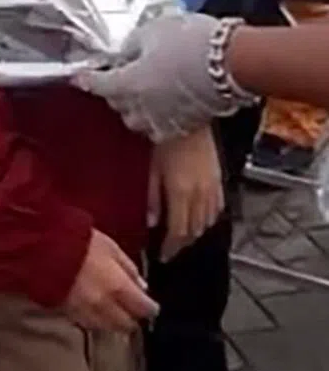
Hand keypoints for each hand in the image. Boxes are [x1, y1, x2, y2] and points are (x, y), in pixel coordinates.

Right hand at [63, 229, 159, 331]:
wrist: (38, 246)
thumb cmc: (78, 240)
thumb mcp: (109, 246)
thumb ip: (128, 267)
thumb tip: (142, 287)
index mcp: (118, 288)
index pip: (144, 309)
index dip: (149, 307)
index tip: (150, 305)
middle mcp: (105, 307)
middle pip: (126, 324)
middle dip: (132, 318)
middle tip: (132, 309)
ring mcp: (85, 313)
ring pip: (107, 327)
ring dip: (113, 321)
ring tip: (112, 310)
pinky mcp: (67, 314)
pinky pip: (88, 323)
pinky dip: (95, 319)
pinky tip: (93, 309)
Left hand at [75, 13, 251, 141]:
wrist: (233, 62)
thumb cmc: (190, 41)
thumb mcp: (152, 31)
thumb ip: (132, 44)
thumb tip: (127, 52)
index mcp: (126, 84)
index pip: (98, 84)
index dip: (86, 79)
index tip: (79, 77)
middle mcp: (141, 108)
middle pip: (117, 104)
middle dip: (113, 91)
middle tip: (117, 76)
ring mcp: (165, 120)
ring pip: (137, 120)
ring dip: (134, 108)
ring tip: (139, 93)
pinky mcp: (188, 125)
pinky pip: (162, 126)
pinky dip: (157, 117)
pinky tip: (163, 104)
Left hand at [148, 127, 223, 261]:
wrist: (189, 114)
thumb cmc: (165, 136)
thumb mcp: (150, 167)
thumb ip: (151, 196)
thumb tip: (151, 220)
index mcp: (181, 193)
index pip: (178, 232)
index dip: (170, 248)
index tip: (162, 256)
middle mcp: (201, 195)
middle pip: (194, 230)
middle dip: (182, 243)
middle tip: (171, 248)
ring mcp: (213, 187)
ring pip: (207, 222)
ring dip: (195, 232)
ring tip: (182, 236)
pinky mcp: (219, 178)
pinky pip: (217, 208)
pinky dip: (208, 218)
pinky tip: (200, 217)